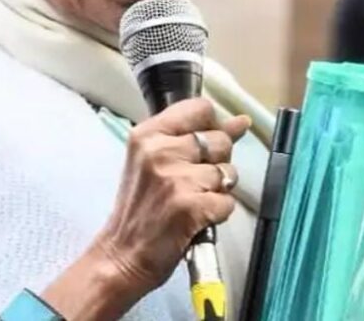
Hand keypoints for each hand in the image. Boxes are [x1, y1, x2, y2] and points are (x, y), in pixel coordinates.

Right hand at [98, 99, 247, 293]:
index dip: (213, 127)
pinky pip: (227, 202)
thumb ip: (192, 138)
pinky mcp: (191, 206)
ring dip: (217, 191)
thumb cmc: (139, 209)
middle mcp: (160, 150)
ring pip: (227, 172)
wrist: (122, 255)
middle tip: (192, 183)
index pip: (200, 109)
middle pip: (220, 140)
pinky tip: (197, 219)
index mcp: (147, 134)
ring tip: (192, 202)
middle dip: (217, 163)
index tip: (205, 145)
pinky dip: (218, 214)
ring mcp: (176, 178)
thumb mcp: (153, 162)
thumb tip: (241, 122)